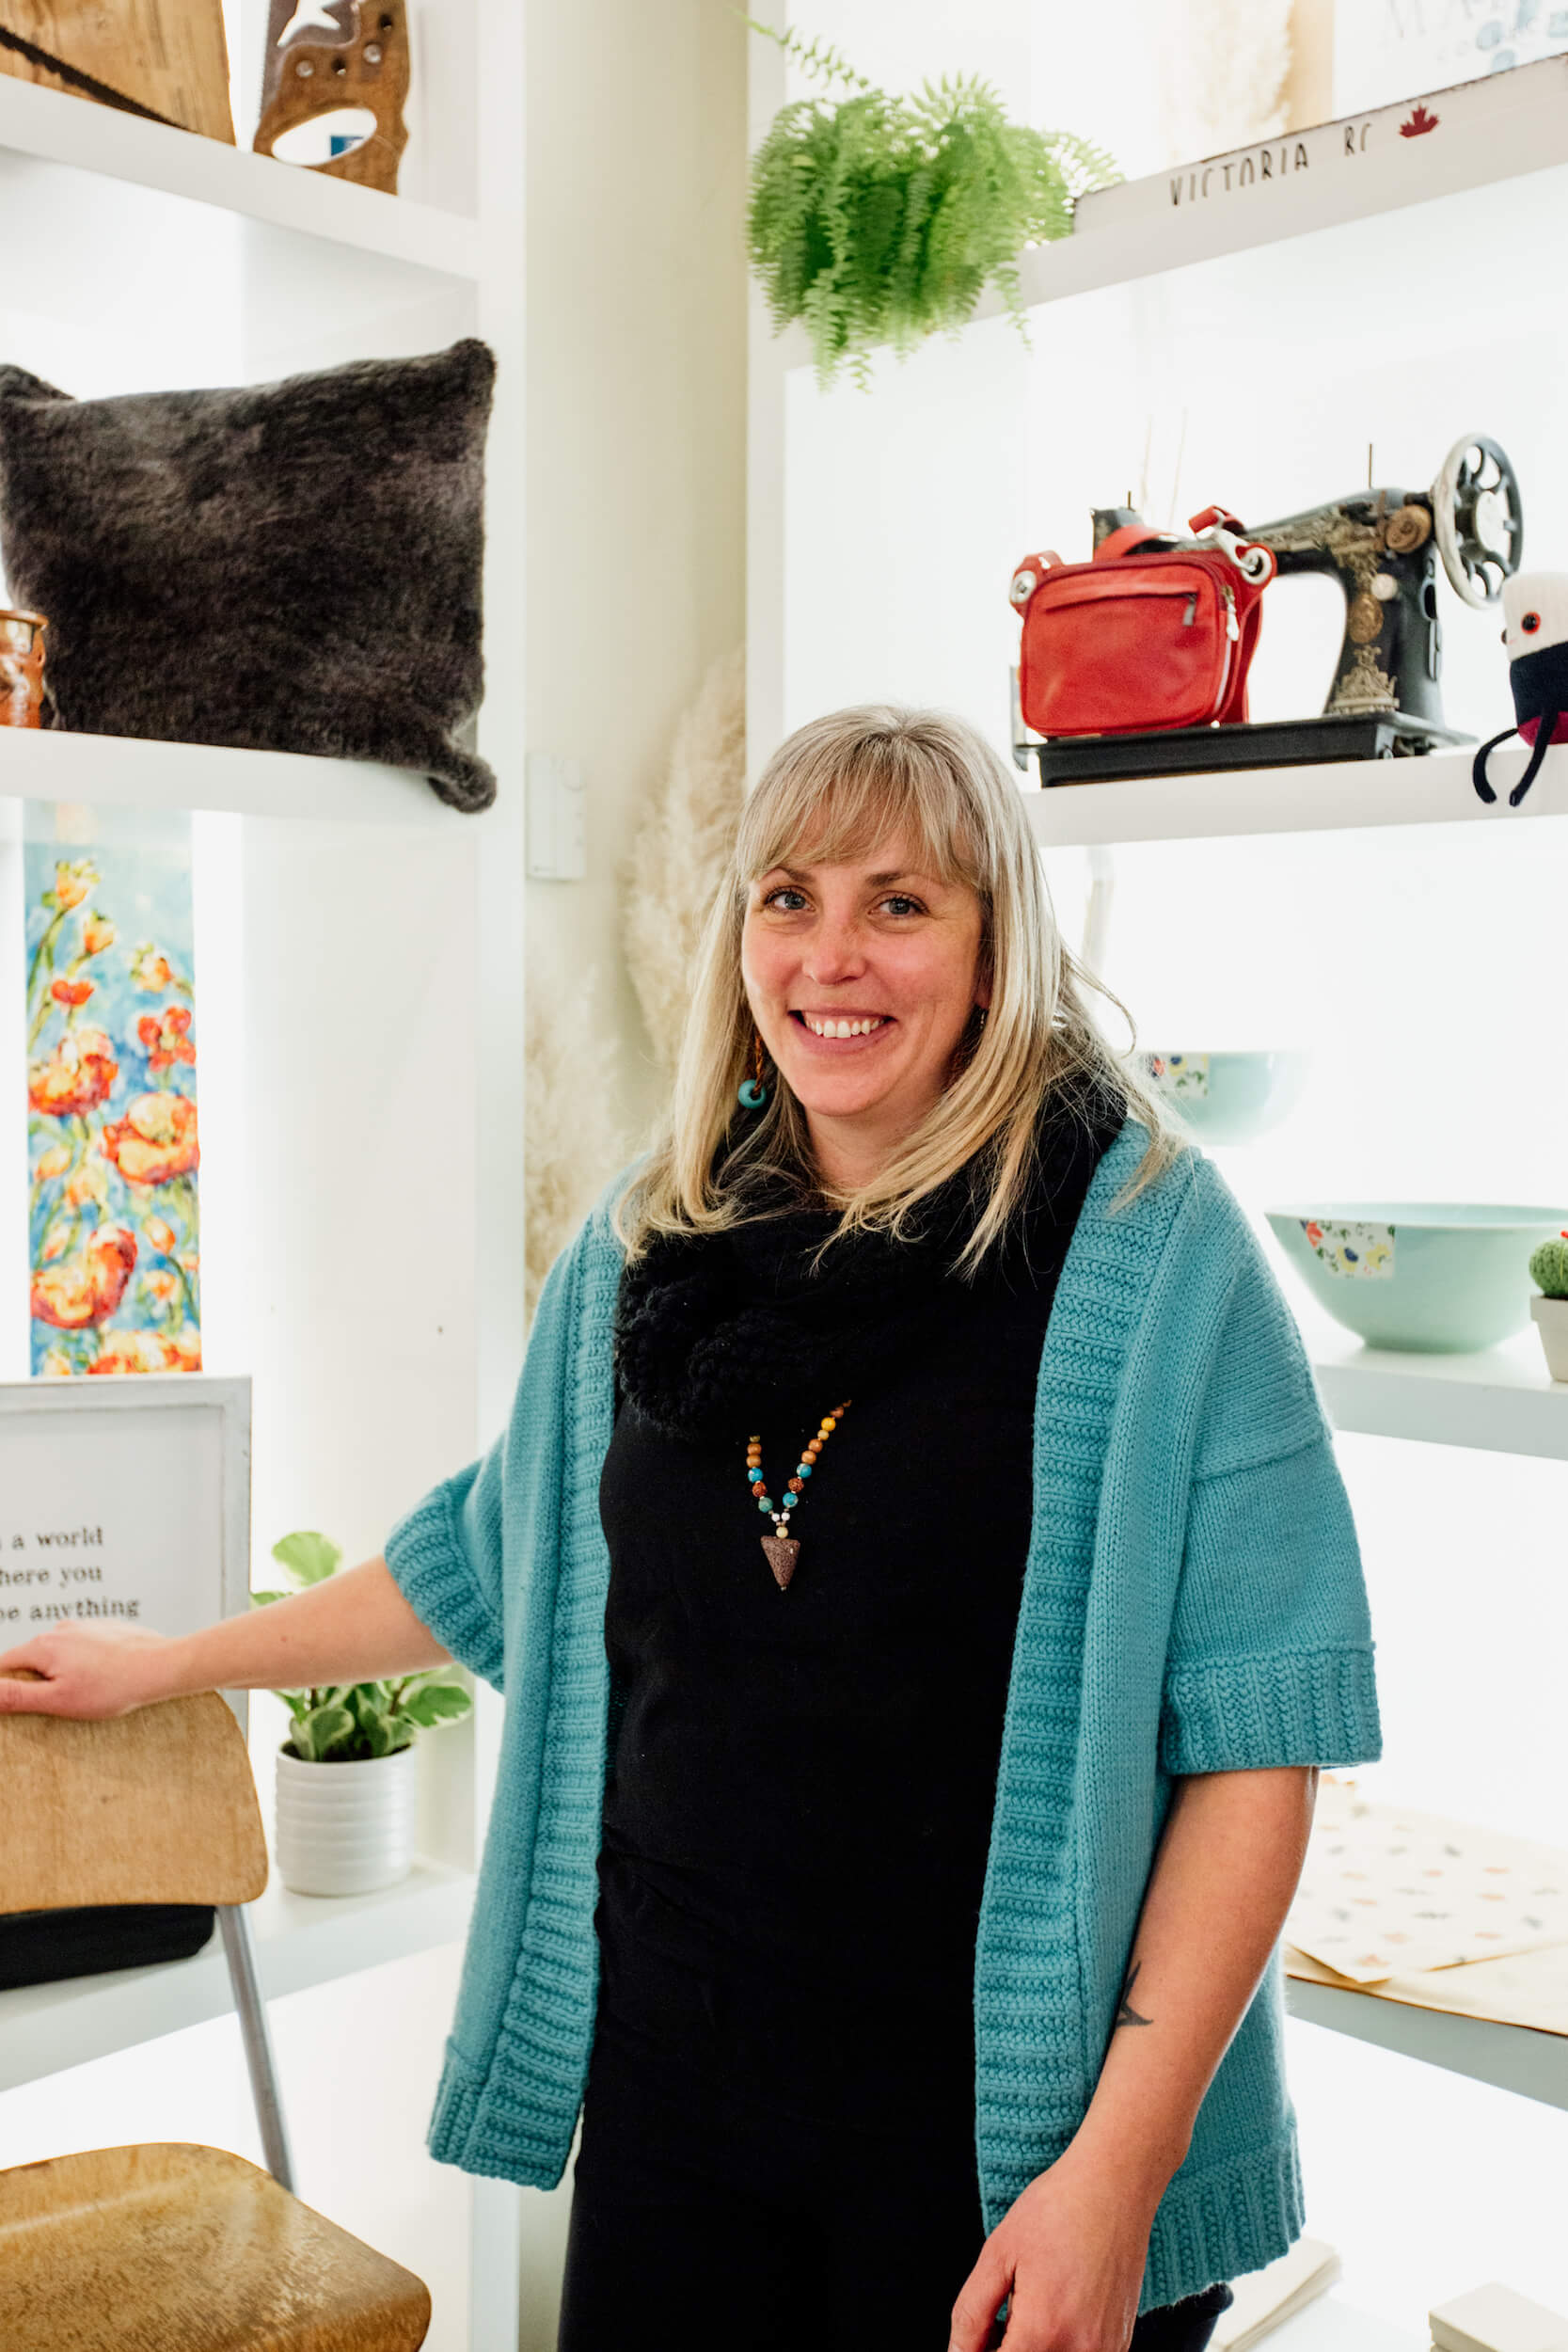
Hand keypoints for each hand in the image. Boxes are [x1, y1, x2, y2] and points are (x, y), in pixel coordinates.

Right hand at [0, 1622, 178, 1718]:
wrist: (162, 1666)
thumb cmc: (112, 1687)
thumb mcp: (58, 1700)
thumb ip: (17, 1697)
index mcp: (43, 1646)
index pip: (4, 1665)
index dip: (2, 1686)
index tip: (14, 1703)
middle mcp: (61, 1630)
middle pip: (31, 1659)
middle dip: (36, 1681)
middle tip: (57, 1703)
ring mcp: (85, 1627)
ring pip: (59, 1653)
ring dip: (62, 1672)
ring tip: (85, 1693)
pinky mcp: (105, 1630)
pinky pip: (83, 1648)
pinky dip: (84, 1663)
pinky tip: (102, 1679)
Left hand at [948, 2139, 1158, 2351]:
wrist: (1113, 2186)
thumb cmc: (1054, 2211)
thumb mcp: (997, 2254)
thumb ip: (971, 2314)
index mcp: (1042, 2331)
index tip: (982, 2329)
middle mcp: (1079, 2350)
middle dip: (1007, 2346)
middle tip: (1003, 2310)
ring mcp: (1106, 2350)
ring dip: (1035, 2345)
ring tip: (1031, 2302)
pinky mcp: (1120, 2342)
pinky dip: (1061, 2341)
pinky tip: (1057, 2303)